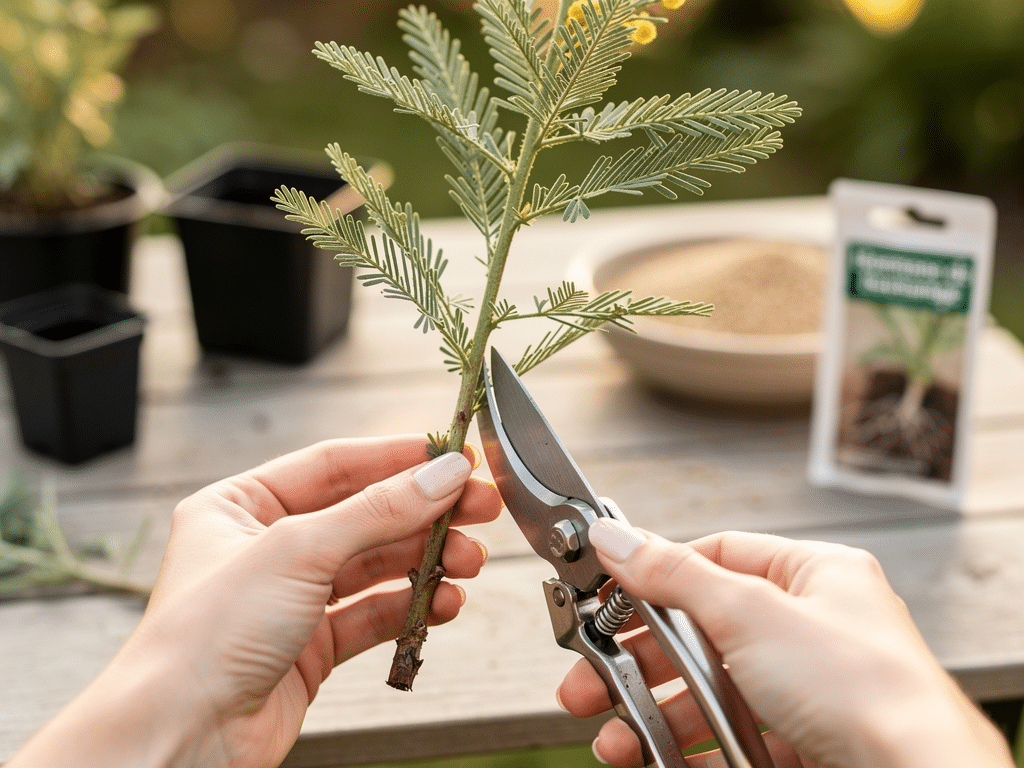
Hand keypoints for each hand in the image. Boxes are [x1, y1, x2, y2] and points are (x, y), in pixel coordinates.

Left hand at [10, 436, 501, 767]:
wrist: (180, 738)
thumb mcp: (299, 550)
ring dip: (426, 561)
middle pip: (364, 514)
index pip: (335, 464)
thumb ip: (378, 510)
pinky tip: (446, 602)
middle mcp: (266, 547)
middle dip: (424, 513)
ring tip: (469, 561)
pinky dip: (412, 606)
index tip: (454, 454)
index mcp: (242, 505)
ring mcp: (290, 599)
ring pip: (374, 566)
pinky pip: (373, 615)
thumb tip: (443, 475)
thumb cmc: (205, 636)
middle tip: (480, 507)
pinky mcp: (310, 647)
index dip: (398, 457)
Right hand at [557, 522, 1012, 767]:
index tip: (606, 594)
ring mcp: (809, 692)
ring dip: (654, 716)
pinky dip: (688, 752)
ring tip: (614, 738)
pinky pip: (732, 741)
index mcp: (814, 577)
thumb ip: (673, 575)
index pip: (718, 557)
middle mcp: (812, 630)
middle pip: (703, 634)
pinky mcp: (805, 746)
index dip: (658, 575)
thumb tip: (616, 539)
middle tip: (591, 679)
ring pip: (711, 694)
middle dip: (640, 662)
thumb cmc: (863, 689)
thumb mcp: (750, 612)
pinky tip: (653, 760)